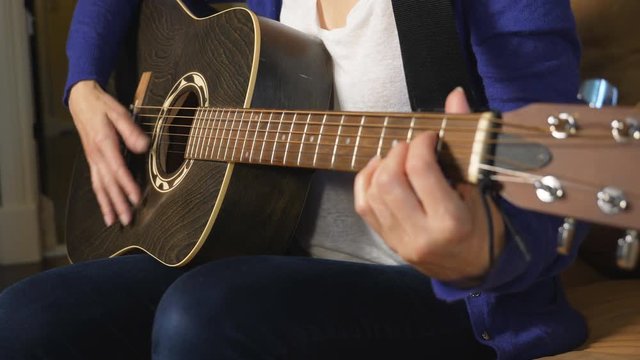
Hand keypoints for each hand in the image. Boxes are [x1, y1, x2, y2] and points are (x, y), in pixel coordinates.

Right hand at [68, 80, 148, 225]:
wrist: (81, 100)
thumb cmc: (102, 106)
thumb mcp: (120, 112)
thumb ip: (131, 131)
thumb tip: (143, 146)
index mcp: (104, 143)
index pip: (117, 169)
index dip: (127, 185)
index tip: (136, 199)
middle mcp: (96, 155)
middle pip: (108, 183)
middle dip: (117, 203)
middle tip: (126, 219)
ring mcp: (93, 159)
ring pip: (99, 186)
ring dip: (107, 205)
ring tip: (113, 221)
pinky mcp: (92, 161)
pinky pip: (96, 183)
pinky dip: (101, 197)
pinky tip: (105, 208)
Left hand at [354, 88, 504, 281]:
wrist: (476, 268)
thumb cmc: (485, 226)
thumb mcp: (481, 186)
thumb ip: (465, 138)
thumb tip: (455, 95)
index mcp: (450, 222)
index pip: (421, 171)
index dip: (420, 143)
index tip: (428, 136)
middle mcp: (421, 234)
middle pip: (389, 182)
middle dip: (396, 152)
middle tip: (409, 144)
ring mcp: (400, 241)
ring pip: (372, 194)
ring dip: (380, 165)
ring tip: (396, 156)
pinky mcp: (388, 241)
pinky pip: (363, 207)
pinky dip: (367, 181)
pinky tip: (380, 170)